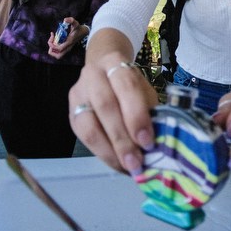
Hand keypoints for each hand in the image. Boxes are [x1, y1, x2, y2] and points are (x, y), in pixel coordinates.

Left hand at [48, 17, 86, 58]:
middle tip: (51, 42)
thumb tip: (65, 19)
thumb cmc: (78, 28)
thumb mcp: (75, 23)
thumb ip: (71, 20)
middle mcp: (68, 48)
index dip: (52, 44)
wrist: (83, 32)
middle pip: (57, 56)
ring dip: (53, 50)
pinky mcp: (66, 48)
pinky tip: (55, 40)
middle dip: (51, 50)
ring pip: (58, 55)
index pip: (59, 49)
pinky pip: (59, 52)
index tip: (52, 36)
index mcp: (69, 42)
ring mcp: (67, 49)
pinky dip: (55, 48)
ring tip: (52, 41)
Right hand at [69, 38, 158, 175]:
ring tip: (127, 166)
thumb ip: (150, 111)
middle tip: (137, 161)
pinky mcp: (71, 114)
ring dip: (110, 150)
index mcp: (115, 63)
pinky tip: (117, 163)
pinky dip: (103, 153)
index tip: (148, 141)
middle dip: (123, 138)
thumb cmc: (129, 86)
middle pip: (106, 106)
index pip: (126, 87)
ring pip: (89, 125)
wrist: (104, 72)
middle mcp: (92, 75)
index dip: (137, 116)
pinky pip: (84, 137)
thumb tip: (159, 142)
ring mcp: (78, 95)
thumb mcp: (143, 90)